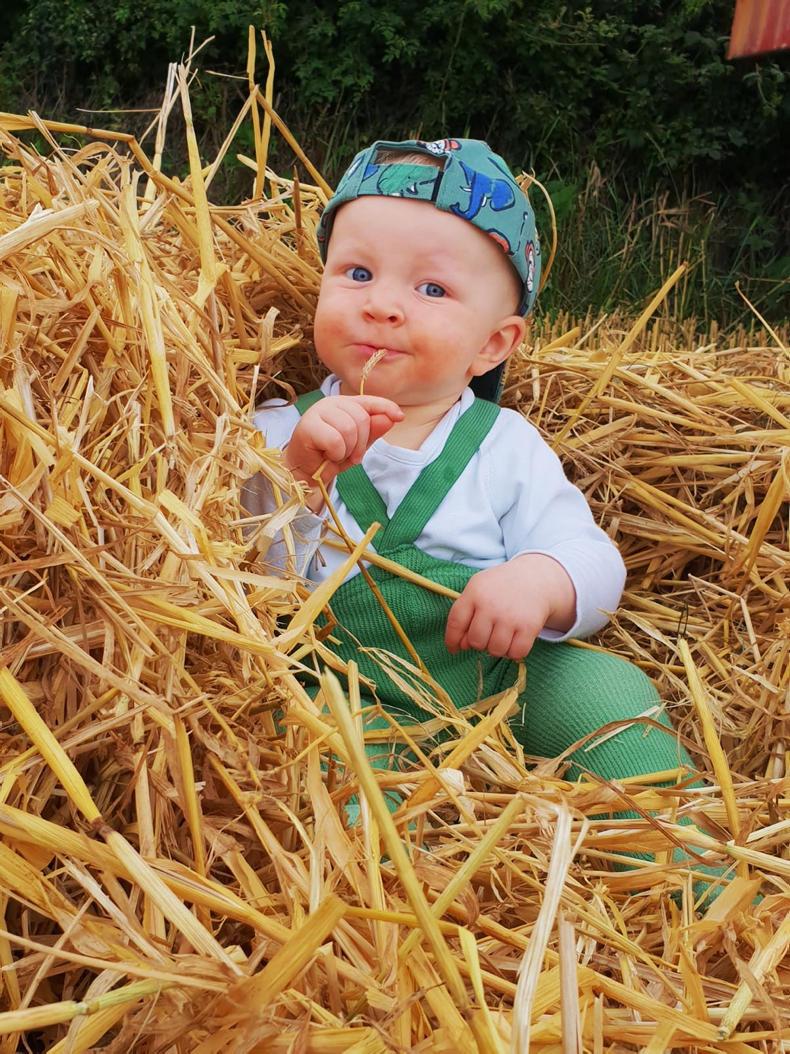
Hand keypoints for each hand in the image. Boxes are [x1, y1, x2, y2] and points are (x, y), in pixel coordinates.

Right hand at [286, 395, 402, 509]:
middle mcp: (331, 403)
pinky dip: (335, 454)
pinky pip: (335, 440)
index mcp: (345, 405)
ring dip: (347, 450)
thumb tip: (391, 419)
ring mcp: (318, 412)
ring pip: (349, 429)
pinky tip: (326, 456)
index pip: (370, 401)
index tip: (400, 417)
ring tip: (336, 455)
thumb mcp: (357, 446)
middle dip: (361, 443)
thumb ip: (372, 432)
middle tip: (349, 455)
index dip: (386, 408)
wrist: (306, 472)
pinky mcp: (307, 426)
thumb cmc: (330, 456)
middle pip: (362, 418)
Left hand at [445, 554, 576, 660]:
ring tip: (502, 636)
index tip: (453, 649)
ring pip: (495, 650)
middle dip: (479, 643)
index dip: (452, 640)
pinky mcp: (529, 626)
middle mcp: (491, 604)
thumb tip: (462, 646)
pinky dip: (514, 652)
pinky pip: (515, 653)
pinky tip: (514, 640)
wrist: (535, 578)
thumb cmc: (500, 587)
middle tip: (488, 634)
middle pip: (475, 641)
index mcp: (475, 593)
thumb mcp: (478, 589)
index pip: (455, 622)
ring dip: (497, 648)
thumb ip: (464, 615)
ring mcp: (510, 616)